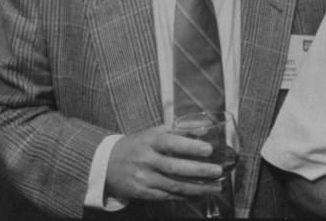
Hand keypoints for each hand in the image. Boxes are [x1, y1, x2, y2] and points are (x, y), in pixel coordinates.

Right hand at [105, 125, 223, 201]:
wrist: (107, 164)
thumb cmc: (138, 144)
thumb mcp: (155, 132)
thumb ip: (180, 129)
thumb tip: (206, 129)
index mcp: (149, 141)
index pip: (171, 143)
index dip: (190, 147)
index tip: (209, 149)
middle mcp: (146, 160)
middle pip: (174, 168)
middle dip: (199, 171)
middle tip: (218, 171)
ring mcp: (143, 178)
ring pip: (174, 186)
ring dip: (198, 188)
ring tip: (216, 187)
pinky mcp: (143, 193)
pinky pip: (168, 196)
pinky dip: (186, 196)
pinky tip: (200, 195)